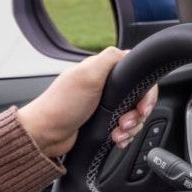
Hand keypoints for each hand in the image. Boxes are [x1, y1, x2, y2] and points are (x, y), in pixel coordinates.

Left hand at [16, 47, 159, 157]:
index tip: (141, 107)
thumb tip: (129, 52)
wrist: (45, 135)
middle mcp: (106, 88)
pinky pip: (125, 130)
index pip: (138, 77)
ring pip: (134, 116)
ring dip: (130, 128)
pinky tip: (116, 139)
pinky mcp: (104, 123)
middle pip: (139, 99)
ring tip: (117, 133)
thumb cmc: (61, 106)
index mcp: (103, 72)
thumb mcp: (86, 75)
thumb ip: (110, 59)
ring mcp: (106, 107)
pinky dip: (124, 136)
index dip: (145, 93)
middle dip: (137, 115)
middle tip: (125, 122)